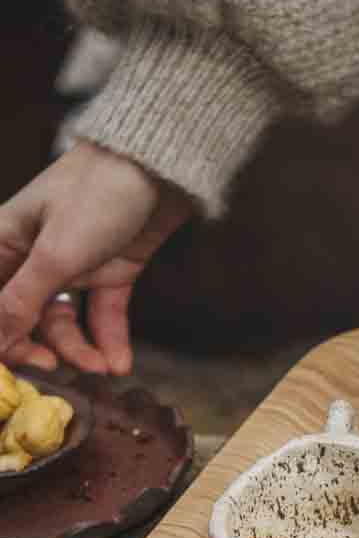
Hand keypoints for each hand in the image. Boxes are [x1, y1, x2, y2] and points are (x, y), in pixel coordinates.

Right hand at [0, 142, 193, 375]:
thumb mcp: (55, 254)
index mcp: (5, 241)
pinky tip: (119, 363)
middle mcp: (34, 256)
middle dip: (37, 346)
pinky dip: (110, 340)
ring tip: (102, 368)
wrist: (163, 168)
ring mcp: (74, 264)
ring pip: (64, 321)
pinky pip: (103, 315)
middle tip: (54, 369)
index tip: (7, 369)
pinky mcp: (111, 271)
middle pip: (24, 316)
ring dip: (80, 349)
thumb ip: (21, 300)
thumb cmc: (98, 193)